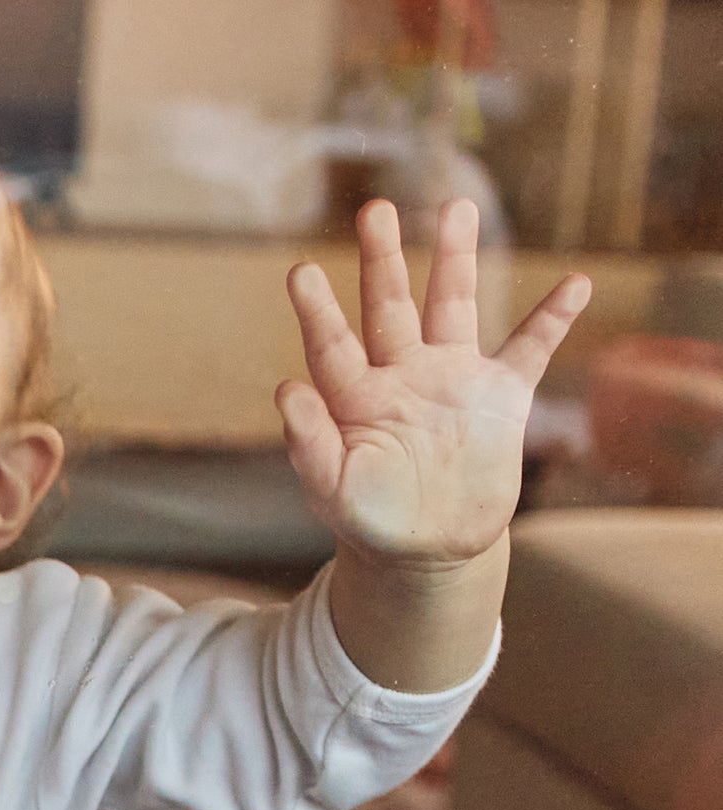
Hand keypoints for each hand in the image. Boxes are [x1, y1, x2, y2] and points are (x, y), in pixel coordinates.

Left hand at [279, 199, 588, 568]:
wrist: (428, 548)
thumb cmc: (370, 519)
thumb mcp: (333, 489)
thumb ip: (311, 443)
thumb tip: (289, 390)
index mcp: (355, 398)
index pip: (332, 346)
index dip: (317, 311)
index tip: (302, 272)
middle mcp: (401, 375)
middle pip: (390, 307)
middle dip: (382, 259)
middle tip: (375, 209)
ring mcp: (452, 380)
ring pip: (454, 306)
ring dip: (456, 259)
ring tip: (458, 206)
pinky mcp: (500, 397)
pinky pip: (530, 349)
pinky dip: (552, 319)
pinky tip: (576, 283)